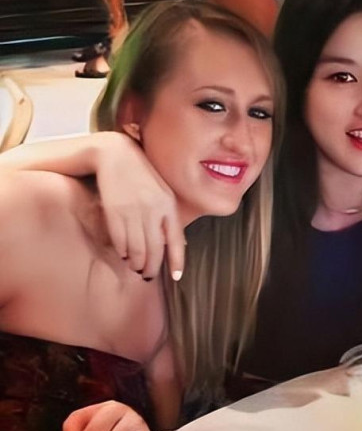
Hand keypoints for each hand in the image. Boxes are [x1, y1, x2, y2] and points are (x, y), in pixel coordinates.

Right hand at [94, 132, 184, 280]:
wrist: (113, 153)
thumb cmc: (140, 176)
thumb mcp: (161, 192)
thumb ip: (168, 217)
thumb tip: (178, 245)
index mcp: (168, 205)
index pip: (176, 240)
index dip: (177, 261)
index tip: (176, 277)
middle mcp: (153, 209)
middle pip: (155, 249)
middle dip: (152, 267)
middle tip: (147, 275)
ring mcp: (134, 210)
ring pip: (137, 249)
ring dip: (136, 263)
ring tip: (135, 268)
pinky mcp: (114, 210)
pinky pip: (120, 240)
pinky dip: (123, 252)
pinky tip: (124, 255)